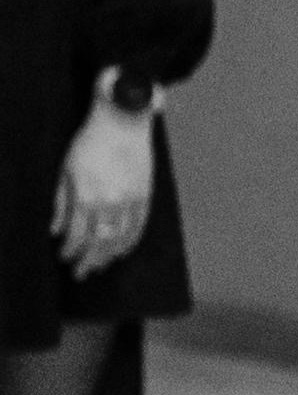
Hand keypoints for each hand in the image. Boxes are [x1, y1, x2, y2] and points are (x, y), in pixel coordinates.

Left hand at [54, 106, 155, 278]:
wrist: (123, 121)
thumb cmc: (90, 142)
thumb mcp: (65, 171)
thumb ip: (61, 203)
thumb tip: (55, 230)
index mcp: (86, 196)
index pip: (77, 234)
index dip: (70, 251)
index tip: (65, 258)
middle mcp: (110, 202)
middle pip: (99, 242)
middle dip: (89, 260)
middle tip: (81, 273)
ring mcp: (130, 200)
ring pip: (120, 238)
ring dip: (109, 255)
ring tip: (100, 265)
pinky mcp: (145, 194)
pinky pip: (139, 226)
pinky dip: (130, 241)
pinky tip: (122, 250)